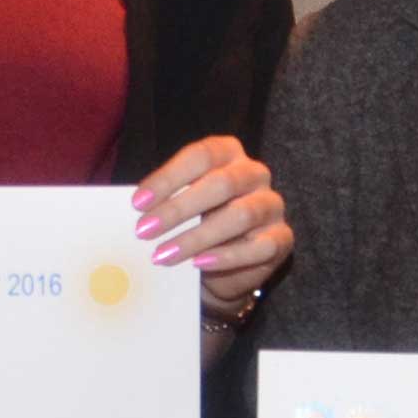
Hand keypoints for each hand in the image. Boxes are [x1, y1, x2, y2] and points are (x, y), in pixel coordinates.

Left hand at [134, 137, 288, 326]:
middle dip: (177, 209)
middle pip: (221, 183)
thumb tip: (136, 212)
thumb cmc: (196, 223)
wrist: (222, 264)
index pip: (201, 156)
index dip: (168, 178)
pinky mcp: (281, 238)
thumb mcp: (178, 206)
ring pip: (241, 215)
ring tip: (164, 255)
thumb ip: (162, 202)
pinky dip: (226, 257)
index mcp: (228, 153)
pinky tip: (199, 264)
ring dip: (197, 237)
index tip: (138, 203)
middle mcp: (254, 173)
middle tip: (144, 231)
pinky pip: (259, 247)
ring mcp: (271, 205)